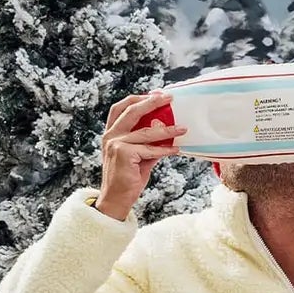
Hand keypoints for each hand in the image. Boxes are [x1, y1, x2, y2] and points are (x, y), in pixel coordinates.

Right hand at [94, 92, 185, 220]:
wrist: (116, 198)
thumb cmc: (128, 177)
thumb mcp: (140, 156)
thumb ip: (150, 142)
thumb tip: (167, 130)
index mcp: (112, 132)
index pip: (121, 108)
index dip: (138, 98)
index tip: (157, 94)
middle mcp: (110, 135)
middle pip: (131, 111)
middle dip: (152, 102)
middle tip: (169, 98)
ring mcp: (115, 143)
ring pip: (145, 131)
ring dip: (167, 130)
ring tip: (183, 129)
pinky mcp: (122, 154)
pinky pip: (150, 149)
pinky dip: (165, 150)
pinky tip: (176, 150)